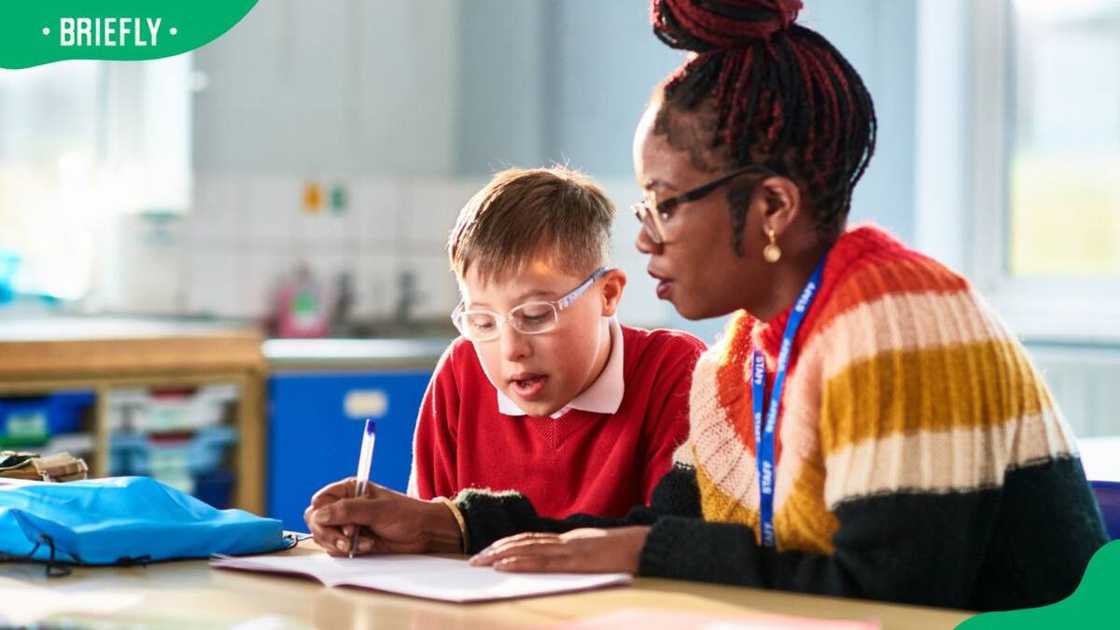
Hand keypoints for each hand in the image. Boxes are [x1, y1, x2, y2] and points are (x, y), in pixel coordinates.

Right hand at [303, 478, 460, 556]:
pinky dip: (349, 551)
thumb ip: (348, 511)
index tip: (343, 525)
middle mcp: (343, 506)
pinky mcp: (351, 541)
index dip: (324, 515)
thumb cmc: (406, 514)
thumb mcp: (378, 510)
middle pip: (316, 522)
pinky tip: (369, 546)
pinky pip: (336, 550)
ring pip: (324, 538)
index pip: (319, 502)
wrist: (424, 532)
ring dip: (341, 544)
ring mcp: (346, 525)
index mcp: (348, 490)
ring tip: (365, 542)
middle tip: (349, 540)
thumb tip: (318, 515)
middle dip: (330, 534)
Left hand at [468, 527, 649, 573]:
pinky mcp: (575, 560)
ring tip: (482, 562)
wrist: (648, 546)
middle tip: (475, 559)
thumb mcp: (599, 554)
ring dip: (501, 555)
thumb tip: (564, 564)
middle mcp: (566, 541)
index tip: (491, 551)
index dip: (510, 544)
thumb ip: (580, 557)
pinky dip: (520, 562)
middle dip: (498, 550)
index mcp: (571, 540)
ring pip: (528, 549)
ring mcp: (570, 550)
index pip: (533, 539)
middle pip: (524, 542)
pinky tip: (504, 565)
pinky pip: (542, 561)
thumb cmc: (627, 554)